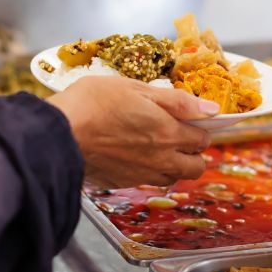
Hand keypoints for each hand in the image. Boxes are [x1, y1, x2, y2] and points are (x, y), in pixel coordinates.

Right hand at [47, 77, 217, 187]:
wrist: (60, 134)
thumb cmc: (93, 103)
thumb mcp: (136, 88)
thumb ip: (177, 101)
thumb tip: (211, 109)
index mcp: (168, 133)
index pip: (202, 139)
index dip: (201, 129)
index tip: (192, 121)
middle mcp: (160, 159)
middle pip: (196, 168)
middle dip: (195, 153)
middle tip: (181, 137)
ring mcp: (141, 175)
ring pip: (173, 178)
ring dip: (174, 165)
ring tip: (159, 148)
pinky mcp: (122, 183)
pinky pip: (147, 182)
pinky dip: (150, 172)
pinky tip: (135, 157)